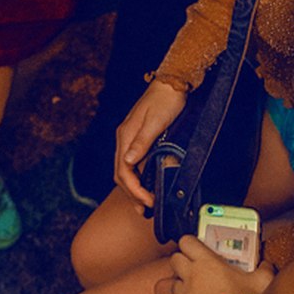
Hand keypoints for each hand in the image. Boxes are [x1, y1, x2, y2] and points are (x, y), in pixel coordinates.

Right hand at [115, 79, 188, 206]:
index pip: (123, 171)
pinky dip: (138, 179)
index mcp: (126, 135)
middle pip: (121, 174)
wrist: (172, 83)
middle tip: (145, 210)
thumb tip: (128, 162)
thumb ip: (142, 142)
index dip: (134, 190)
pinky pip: (133, 164)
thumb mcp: (156, 121)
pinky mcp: (139, 139)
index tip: (148, 202)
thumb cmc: (166, 100)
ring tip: (144, 205)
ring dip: (133, 189)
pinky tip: (146, 186)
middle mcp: (124, 138)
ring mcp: (130, 139)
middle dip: (132, 194)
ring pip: (126, 170)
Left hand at [162, 236, 272, 293]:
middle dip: (180, 263)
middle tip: (192, 269)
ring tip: (181, 290)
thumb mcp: (261, 281)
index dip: (190, 243)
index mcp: (208, 263)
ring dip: (171, 286)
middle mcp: (192, 277)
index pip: (186, 241)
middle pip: (173, 260)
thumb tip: (267, 265)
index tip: (196, 248)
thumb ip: (263, 269)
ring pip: (164, 286)